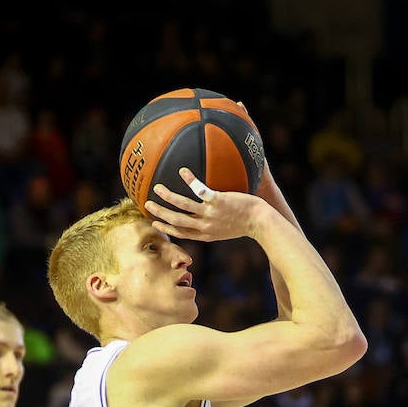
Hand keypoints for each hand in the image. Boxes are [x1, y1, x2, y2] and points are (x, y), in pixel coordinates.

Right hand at [146, 167, 267, 244]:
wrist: (261, 222)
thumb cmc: (246, 223)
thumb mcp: (226, 229)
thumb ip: (213, 223)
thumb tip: (206, 213)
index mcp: (205, 234)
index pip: (181, 233)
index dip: (166, 228)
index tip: (155, 222)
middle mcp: (205, 226)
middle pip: (176, 221)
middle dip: (160, 213)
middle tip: (146, 204)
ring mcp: (211, 214)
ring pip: (184, 206)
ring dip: (168, 197)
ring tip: (157, 187)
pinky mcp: (219, 202)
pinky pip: (200, 191)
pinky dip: (190, 181)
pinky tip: (182, 172)